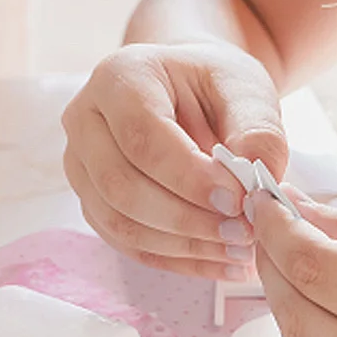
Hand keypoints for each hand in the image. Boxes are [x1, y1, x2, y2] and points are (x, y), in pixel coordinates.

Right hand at [60, 41, 287, 279]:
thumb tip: (254, 182)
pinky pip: (125, 241)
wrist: (188, 88)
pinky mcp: (91, 199)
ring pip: (118, 221)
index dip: (188, 177)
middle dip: (185, 219)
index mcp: (120, 77)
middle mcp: (85, 118)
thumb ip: (257, 130)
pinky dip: (175, 258)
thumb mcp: (245, 88)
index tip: (238, 200)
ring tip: (238, 250)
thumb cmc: (213, 83)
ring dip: (182, 245)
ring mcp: (80, 162)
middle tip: (242, 232)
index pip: (142, 136)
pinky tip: (219, 260)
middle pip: (120, 185)